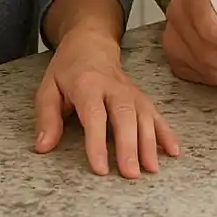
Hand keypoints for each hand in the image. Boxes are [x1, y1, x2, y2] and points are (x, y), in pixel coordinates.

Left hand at [34, 27, 179, 177]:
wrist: (91, 42)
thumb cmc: (68, 69)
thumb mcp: (48, 88)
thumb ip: (47, 117)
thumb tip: (43, 146)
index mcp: (87, 84)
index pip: (94, 114)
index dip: (97, 142)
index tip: (100, 168)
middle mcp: (112, 87)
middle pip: (124, 114)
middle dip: (129, 145)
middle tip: (130, 174)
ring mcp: (130, 91)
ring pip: (143, 114)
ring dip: (150, 142)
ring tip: (151, 169)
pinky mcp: (140, 96)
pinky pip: (155, 113)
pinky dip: (166, 132)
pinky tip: (173, 151)